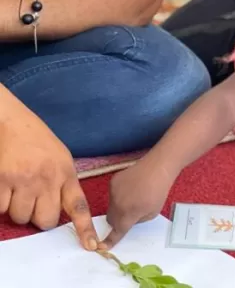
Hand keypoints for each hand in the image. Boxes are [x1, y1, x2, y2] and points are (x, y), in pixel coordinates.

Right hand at [0, 101, 97, 249]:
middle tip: (34, 202)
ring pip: (21, 217)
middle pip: (46, 221)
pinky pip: (1, 209)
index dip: (85, 228)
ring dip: (17, 210)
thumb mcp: (61, 158)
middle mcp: (48, 179)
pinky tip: (5, 186)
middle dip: (39, 219)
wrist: (12, 121)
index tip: (92, 245)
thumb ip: (64, 182)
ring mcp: (25, 180)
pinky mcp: (3, 180)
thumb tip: (62, 210)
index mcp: (66, 173)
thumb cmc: (37, 140)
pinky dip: (0, 203)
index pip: (79, 206)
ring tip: (18, 189)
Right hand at [101, 157, 175, 248]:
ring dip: (119, 208)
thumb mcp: (152, 213)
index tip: (102, 247)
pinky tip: (132, 188)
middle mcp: (116, 205)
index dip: (110, 240)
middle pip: (112, 220)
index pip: (117, 231)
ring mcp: (113, 192)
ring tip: (135, 198)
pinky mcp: (112, 181)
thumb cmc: (159, 192)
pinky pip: (113, 195)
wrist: (157, 167)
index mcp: (128, 214)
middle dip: (118, 221)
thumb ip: (137, 220)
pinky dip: (120, 196)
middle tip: (131, 215)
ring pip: (111, 207)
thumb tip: (128, 220)